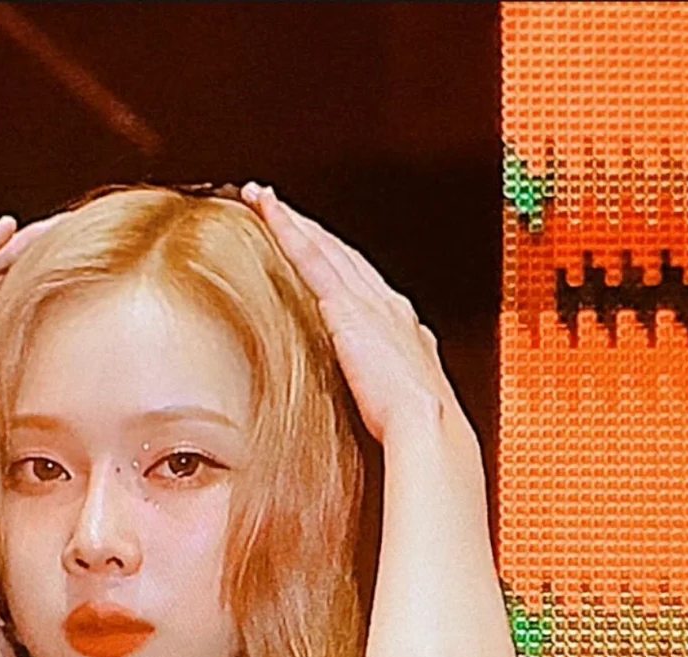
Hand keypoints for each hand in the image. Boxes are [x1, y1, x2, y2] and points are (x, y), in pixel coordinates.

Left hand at [240, 183, 462, 445]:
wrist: (427, 425)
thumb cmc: (416, 426)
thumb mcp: (400, 402)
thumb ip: (382, 388)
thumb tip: (375, 400)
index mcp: (401, 325)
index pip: (360, 279)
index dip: (335, 257)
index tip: (315, 243)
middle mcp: (387, 303)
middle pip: (341, 253)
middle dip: (310, 227)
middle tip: (276, 204)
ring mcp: (368, 301)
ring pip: (324, 247)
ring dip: (293, 219)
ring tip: (261, 199)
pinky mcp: (347, 308)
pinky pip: (312, 259)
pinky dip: (289, 230)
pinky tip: (268, 212)